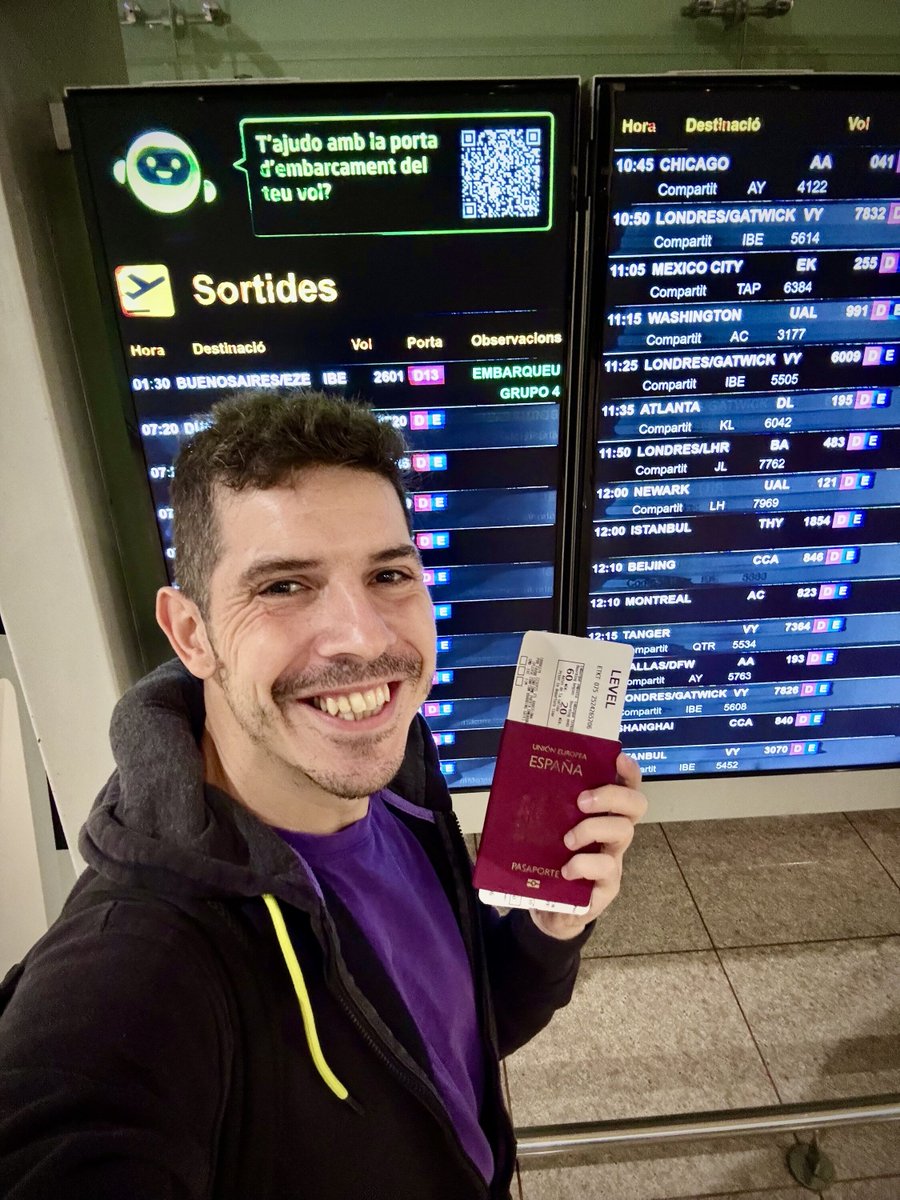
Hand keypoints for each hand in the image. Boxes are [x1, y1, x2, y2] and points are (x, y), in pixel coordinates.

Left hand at [529, 753, 646, 940]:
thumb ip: (542, 807)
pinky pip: (606, 869)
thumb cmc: (548, 861)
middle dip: (612, 796)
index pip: (626, 786)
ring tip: (567, 840)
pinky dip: (583, 865)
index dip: (627, 771)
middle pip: (635, 805)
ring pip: (623, 832)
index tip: (617, 758)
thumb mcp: (545, 830)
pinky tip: (565, 870)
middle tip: (582, 801)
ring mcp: (613, 860)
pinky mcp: (607, 887)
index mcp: (601, 814)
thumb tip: (514, 775)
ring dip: (592, 829)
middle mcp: (613, 833)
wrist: (548, 909)